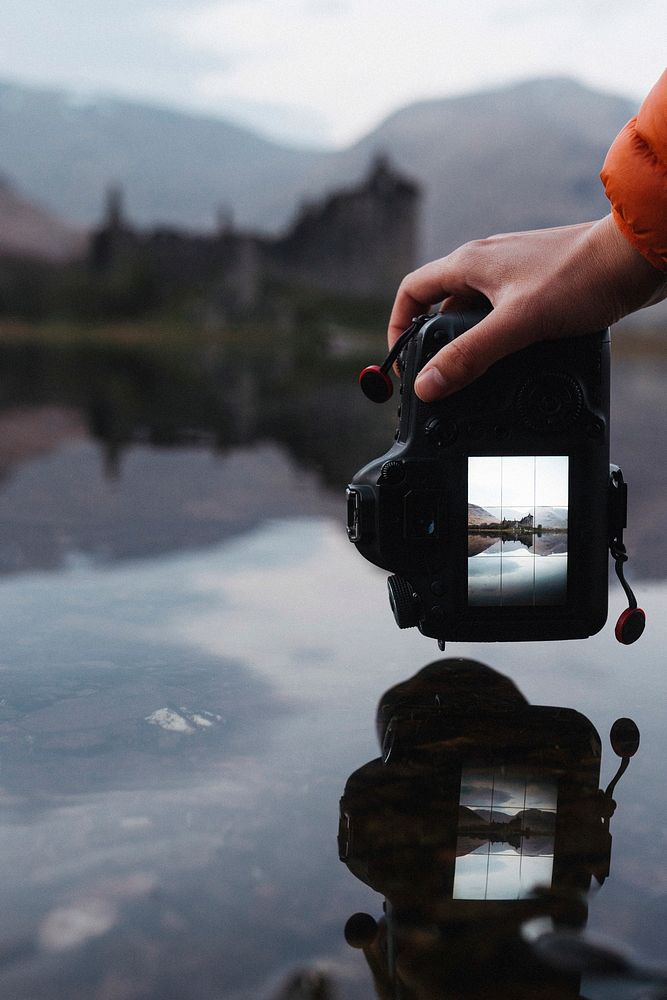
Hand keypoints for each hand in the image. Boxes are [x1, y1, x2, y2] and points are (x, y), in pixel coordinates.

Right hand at [388, 214, 666, 401]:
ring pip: (475, 312)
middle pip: (441, 306)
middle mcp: (486, 263)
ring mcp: (513, 273)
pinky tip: (516, 358)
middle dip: (437, 343)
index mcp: (469, 263)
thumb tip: (426, 384)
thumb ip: (469, 356)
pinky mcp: (538, 284)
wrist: (636, 257)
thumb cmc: (580, 278)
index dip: (398, 328)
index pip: (412, 291)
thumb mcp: (516, 325)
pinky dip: (500, 337)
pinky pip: (504, 313)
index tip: (405, 364)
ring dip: (472, 342)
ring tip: (480, 373)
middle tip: (443, 378)